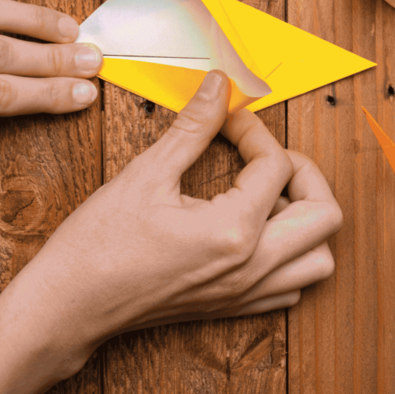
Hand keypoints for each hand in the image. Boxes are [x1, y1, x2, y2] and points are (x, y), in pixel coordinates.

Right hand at [0, 70, 338, 373]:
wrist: (68, 306)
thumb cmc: (97, 246)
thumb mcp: (146, 174)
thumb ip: (194, 127)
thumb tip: (220, 87)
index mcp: (233, 231)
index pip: (276, 166)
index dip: (254, 131)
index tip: (228, 121)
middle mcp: (251, 266)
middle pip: (326, 216)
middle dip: (305, 174)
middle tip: (267, 156)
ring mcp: (245, 292)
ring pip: (319, 259)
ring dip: (306, 220)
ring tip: (267, 196)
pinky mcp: (234, 307)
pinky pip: (292, 286)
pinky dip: (291, 255)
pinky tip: (256, 231)